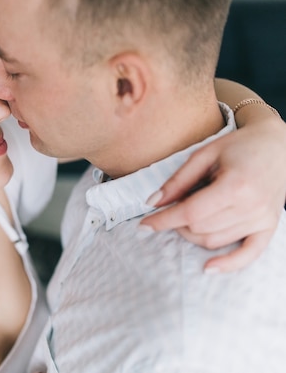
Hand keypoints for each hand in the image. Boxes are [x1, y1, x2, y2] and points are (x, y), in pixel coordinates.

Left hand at [140, 118, 285, 272]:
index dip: (163, 220)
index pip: (190, 213)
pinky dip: (227, 264)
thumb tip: (153, 203)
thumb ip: (178, 181)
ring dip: (192, 233)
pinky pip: (248, 255)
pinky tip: (207, 268)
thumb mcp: (204, 155)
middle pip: (199, 228)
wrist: (278, 146)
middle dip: (177, 222)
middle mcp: (251, 207)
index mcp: (235, 185)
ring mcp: (262, 220)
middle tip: (173, 206)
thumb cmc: (239, 146)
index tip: (143, 225)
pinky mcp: (269, 228)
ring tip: (189, 215)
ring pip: (214, 241)